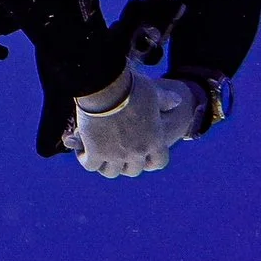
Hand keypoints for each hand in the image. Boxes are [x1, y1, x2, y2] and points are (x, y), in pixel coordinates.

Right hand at [64, 68, 203, 176]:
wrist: (106, 88)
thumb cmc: (131, 88)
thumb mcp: (153, 92)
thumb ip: (165, 100)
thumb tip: (178, 101)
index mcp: (155, 140)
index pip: (158, 162)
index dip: (150, 161)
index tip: (142, 156)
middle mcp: (137, 152)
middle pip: (132, 171)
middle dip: (125, 164)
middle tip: (116, 154)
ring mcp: (116, 155)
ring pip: (110, 172)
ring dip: (105, 165)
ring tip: (98, 155)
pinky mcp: (96, 153)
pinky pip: (91, 165)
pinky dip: (86, 160)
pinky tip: (82, 151)